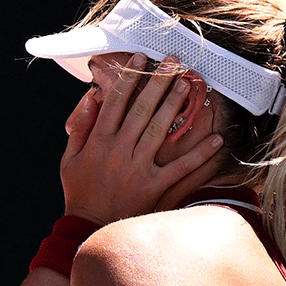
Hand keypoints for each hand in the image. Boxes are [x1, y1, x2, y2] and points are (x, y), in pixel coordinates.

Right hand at [59, 54, 223, 223]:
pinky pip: (180, 167)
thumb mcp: (70, 158)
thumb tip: (93, 97)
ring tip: (188, 85)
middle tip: (174, 62)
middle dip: (158, 82)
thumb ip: (81, 127)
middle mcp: (118, 151)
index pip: (115, 101)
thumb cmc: (80, 191)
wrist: (88, 227)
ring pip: (159, 130)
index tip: (142, 58)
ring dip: (175, 106)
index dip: (129, 77)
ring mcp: (136, 169)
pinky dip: (200, 154)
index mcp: (98, 141)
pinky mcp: (152, 187)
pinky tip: (216, 138)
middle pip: (141, 109)